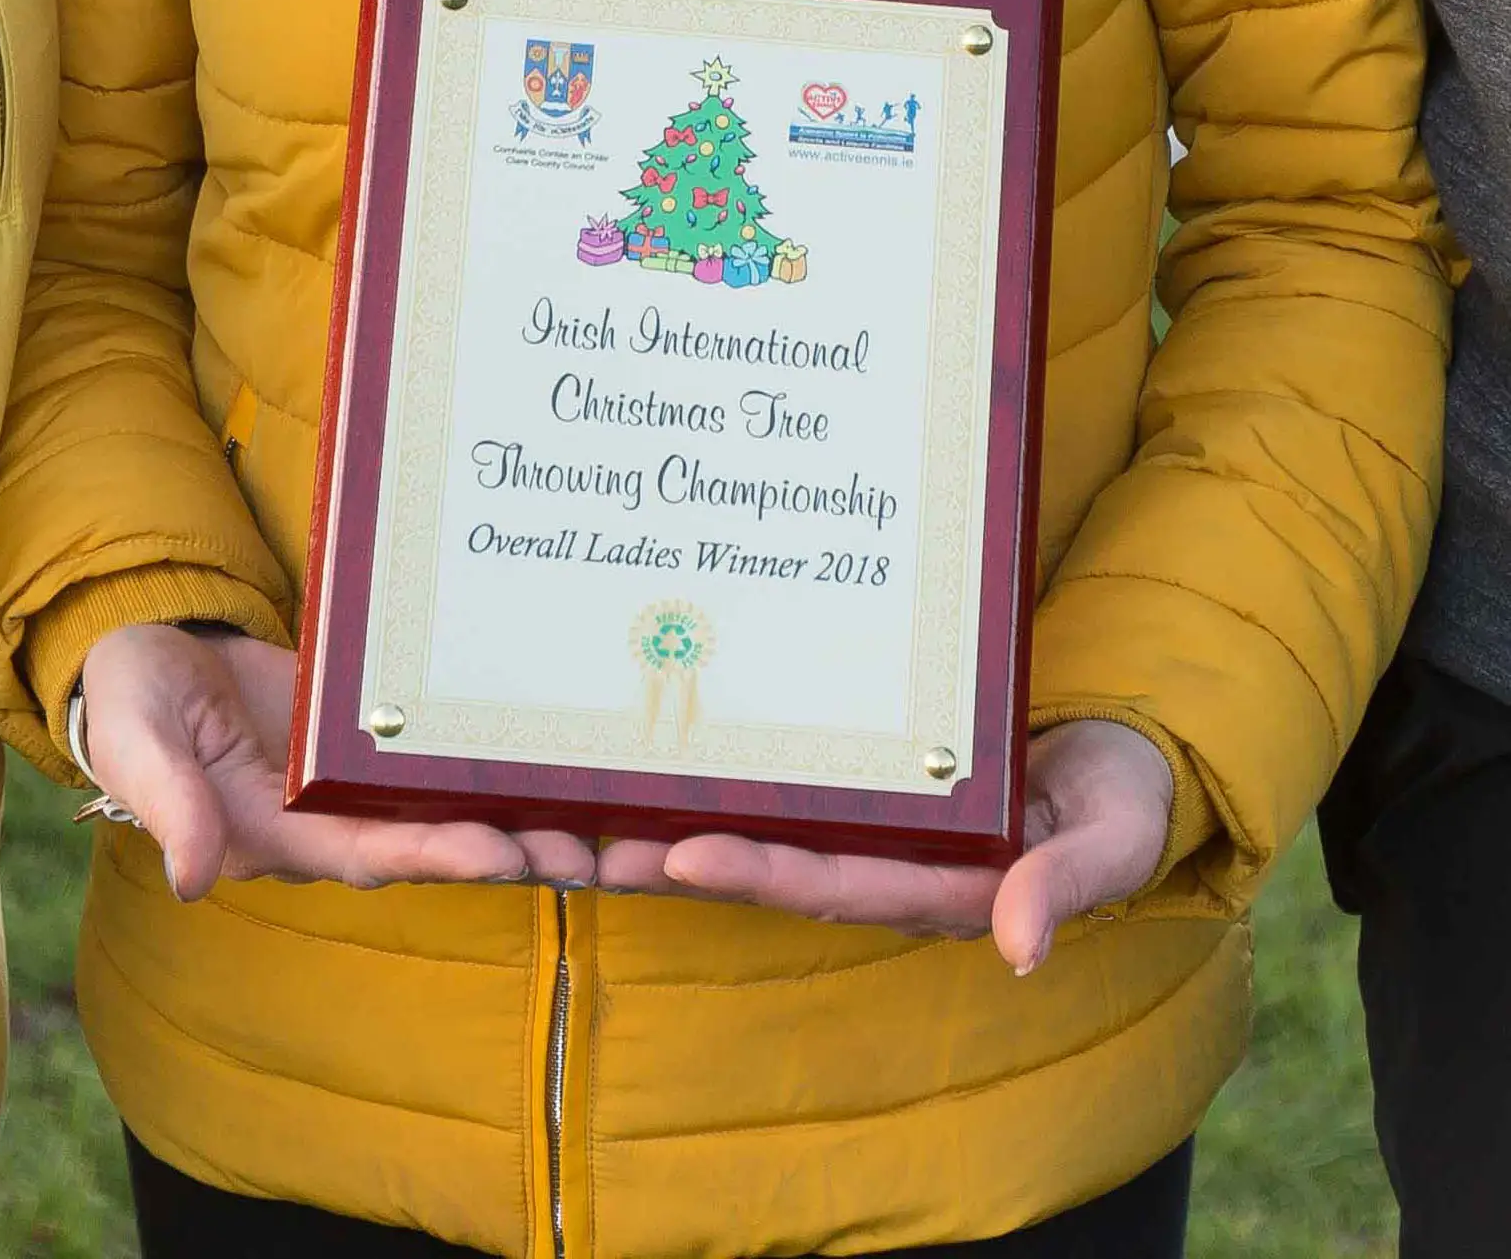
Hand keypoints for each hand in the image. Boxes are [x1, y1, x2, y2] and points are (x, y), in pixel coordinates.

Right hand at [79, 624, 595, 901]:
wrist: (144, 648)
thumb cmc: (131, 706)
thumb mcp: (139, 749)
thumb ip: (172, 807)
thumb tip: (196, 879)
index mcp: (278, 832)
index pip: (370, 855)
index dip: (436, 857)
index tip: (502, 855)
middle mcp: (328, 816)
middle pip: (431, 840)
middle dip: (509, 850)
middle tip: (590, 855)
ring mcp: (354, 773)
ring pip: (447, 800)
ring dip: (518, 813)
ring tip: (602, 821)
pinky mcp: (370, 725)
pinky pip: (436, 746)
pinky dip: (489, 754)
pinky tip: (552, 744)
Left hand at [595, 718, 1173, 971]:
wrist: (1125, 753)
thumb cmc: (1120, 796)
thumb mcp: (1113, 835)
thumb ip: (1069, 883)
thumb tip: (1022, 946)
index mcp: (939, 884)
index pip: (831, 884)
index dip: (755, 872)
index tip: (679, 855)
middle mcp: (888, 862)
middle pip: (767, 864)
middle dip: (674, 858)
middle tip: (582, 845)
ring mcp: (873, 825)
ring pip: (757, 829)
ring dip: (669, 825)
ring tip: (576, 815)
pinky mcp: (864, 782)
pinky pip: (780, 786)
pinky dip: (712, 781)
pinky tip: (644, 761)